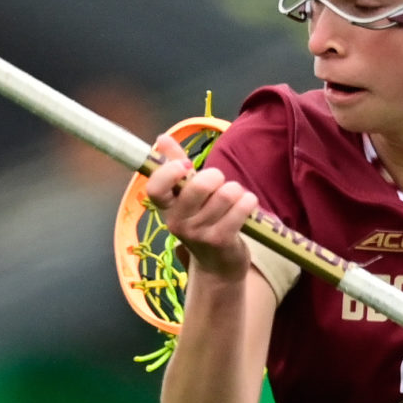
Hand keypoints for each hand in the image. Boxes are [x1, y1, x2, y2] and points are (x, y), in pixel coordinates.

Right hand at [145, 135, 255, 282]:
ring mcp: (199, 233)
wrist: (217, 265)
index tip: (186, 165)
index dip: (170, 172)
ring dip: (236, 190)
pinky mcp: (221, 240)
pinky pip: (242, 207)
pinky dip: (248, 201)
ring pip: (226, 193)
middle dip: (216, 176)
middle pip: (198, 185)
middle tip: (219, 183)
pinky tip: (246, 207)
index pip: (154, 188)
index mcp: (165, 207)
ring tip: (233, 199)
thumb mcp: (186, 195)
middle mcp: (177, 222)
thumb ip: (174, 164)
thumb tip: (161, 138)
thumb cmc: (202, 220)